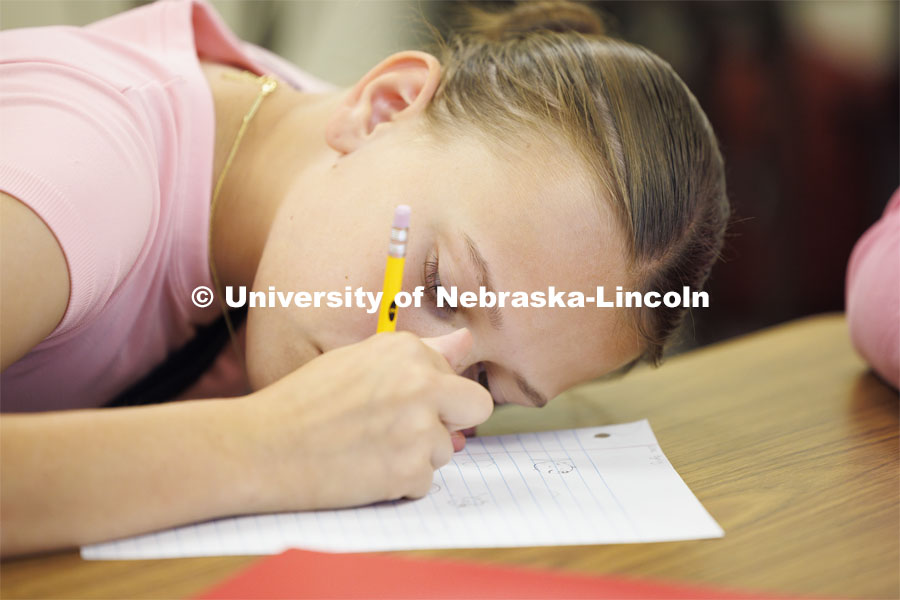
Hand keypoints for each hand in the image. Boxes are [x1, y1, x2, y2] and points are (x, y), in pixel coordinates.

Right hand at [236, 329, 492, 511]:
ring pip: (445, 449)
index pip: (456, 375)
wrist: (260, 447)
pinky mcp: (410, 471)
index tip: (400, 404)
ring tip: (367, 449)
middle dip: (452, 421)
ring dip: (415, 456)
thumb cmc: (303, 402)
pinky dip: (398, 484)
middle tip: (409, 430)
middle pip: (476, 407)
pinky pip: (424, 482)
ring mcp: (419, 428)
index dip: (432, 395)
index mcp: (408, 350)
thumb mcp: (358, 361)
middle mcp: (421, 383)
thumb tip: (465, 341)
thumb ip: (419, 355)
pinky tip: (362, 471)